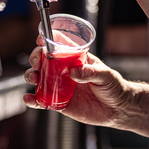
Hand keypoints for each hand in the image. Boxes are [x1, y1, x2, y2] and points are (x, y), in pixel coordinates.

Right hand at [23, 40, 148, 136]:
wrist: (118, 110)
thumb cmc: (114, 86)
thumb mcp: (105, 75)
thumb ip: (90, 72)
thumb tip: (73, 72)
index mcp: (76, 58)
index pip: (59, 44)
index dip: (47, 39)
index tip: (41, 40)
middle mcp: (65, 71)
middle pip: (44, 60)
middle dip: (36, 58)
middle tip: (37, 63)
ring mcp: (60, 86)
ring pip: (39, 78)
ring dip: (32, 76)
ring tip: (33, 78)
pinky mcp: (60, 102)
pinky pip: (43, 100)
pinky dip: (33, 100)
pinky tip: (29, 99)